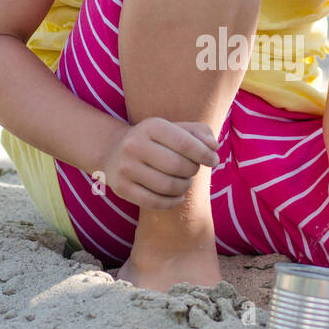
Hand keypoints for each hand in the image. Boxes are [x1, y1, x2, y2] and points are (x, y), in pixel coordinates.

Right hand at [100, 118, 219, 208]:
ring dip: (184, 187)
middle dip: (193, 171)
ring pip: (167, 186)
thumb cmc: (156, 141)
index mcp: (150, 126)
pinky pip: (154, 202)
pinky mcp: (121, 188)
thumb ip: (199, 133)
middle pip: (177, 166)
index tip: (214, 160)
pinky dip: (173, 202)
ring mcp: (125, 167)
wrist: (114, 151)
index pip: (185, 143)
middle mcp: (134, 145)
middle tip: (193, 170)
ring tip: (185, 182)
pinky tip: (179, 196)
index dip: (205, 154)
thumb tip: (214, 147)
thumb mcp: (175, 129)